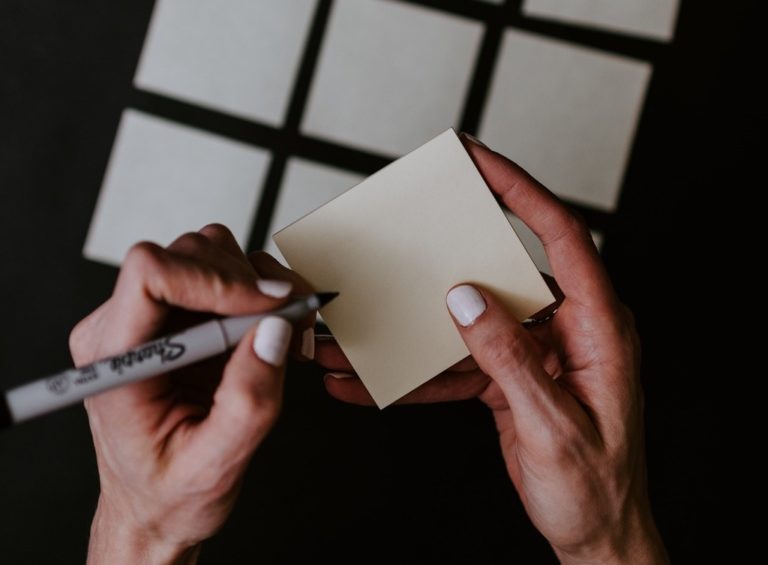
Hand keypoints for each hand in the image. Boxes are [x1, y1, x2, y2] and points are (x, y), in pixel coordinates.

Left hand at [70, 224, 313, 564]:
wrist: (156, 505)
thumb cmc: (169, 491)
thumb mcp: (215, 464)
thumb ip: (248, 402)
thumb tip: (274, 330)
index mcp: (116, 359)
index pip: (150, 275)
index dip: (216, 279)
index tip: (268, 306)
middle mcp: (125, 326)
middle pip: (188, 255)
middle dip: (250, 285)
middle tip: (292, 323)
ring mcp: (154, 317)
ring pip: (210, 254)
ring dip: (260, 285)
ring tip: (287, 329)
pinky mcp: (182, 316)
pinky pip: (226, 274)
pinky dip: (263, 292)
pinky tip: (274, 330)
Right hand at [316, 137, 667, 563]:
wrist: (596, 535)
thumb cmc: (594, 488)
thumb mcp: (554, 425)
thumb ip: (510, 359)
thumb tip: (466, 301)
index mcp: (598, 328)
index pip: (561, 237)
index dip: (520, 191)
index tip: (480, 161)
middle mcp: (565, 329)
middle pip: (502, 269)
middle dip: (449, 250)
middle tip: (410, 225)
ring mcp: (534, 353)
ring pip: (468, 321)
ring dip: (415, 328)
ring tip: (364, 329)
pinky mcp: (510, 378)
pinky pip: (458, 364)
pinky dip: (418, 373)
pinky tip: (377, 380)